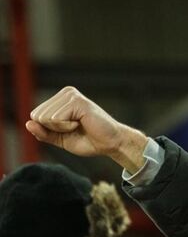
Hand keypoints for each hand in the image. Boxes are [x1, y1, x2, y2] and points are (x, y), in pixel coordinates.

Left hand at [26, 87, 147, 172]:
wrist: (110, 143)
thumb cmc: (89, 140)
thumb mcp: (60, 139)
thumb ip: (43, 133)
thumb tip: (28, 123)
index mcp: (60, 99)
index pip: (35, 115)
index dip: (47, 130)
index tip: (67, 130)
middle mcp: (65, 93)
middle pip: (37, 115)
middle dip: (53, 128)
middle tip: (74, 128)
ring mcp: (72, 95)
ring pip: (45, 117)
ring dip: (61, 128)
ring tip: (79, 125)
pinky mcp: (78, 101)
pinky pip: (55, 118)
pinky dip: (66, 127)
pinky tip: (81, 123)